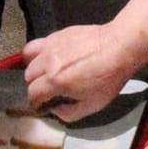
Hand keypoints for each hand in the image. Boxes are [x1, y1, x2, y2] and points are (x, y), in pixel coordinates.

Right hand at [24, 22, 143, 120]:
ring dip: (33, 69)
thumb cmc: (108, 78)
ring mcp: (51, 45)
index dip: (35, 102)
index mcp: (55, 81)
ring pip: (28, 58)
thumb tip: (55, 110)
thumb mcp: (93, 105)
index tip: (41, 104)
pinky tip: (49, 59)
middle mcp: (48, 62)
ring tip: (44, 73)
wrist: (120, 47)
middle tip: (46, 89)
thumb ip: (69, 114)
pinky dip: (38, 54)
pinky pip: (37, 44)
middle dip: (35, 86)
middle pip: (28, 76)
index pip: (33, 93)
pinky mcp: (57, 34)